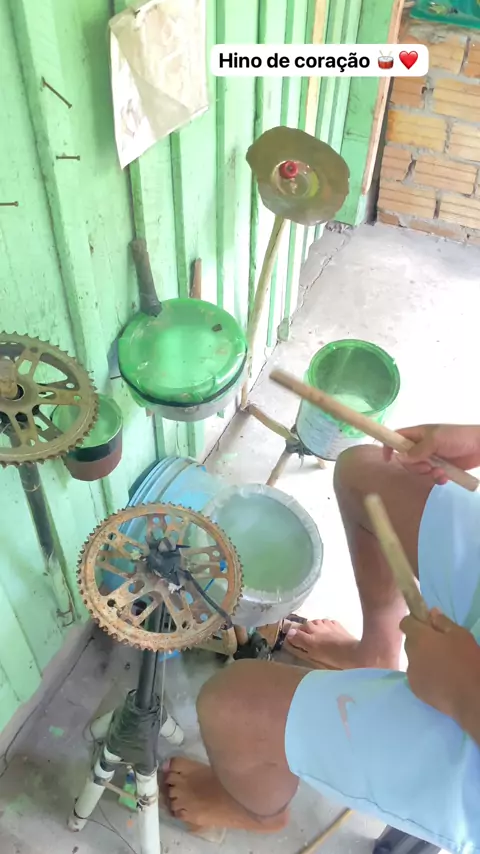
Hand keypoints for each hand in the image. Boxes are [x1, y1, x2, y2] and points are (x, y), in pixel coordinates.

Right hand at [383, 424, 479, 483]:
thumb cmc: (457, 437)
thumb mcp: (435, 440)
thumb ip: (417, 449)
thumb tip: (401, 458)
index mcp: (419, 434)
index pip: (397, 438)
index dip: (389, 446)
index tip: (387, 459)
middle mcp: (422, 446)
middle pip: (406, 459)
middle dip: (414, 466)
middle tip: (426, 466)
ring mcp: (432, 458)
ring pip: (418, 470)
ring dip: (427, 473)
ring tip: (440, 471)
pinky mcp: (441, 468)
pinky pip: (431, 477)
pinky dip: (437, 478)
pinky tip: (445, 477)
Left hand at [401, 609, 479, 726]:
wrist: (470, 697)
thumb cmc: (467, 661)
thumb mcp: (461, 635)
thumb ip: (443, 622)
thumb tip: (431, 612)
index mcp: (419, 638)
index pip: (405, 622)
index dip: (415, 621)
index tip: (427, 625)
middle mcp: (410, 654)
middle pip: (410, 641)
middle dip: (421, 640)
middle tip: (439, 646)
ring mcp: (411, 673)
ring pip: (413, 659)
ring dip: (422, 658)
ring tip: (442, 664)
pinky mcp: (416, 689)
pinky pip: (417, 675)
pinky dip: (425, 674)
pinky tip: (440, 679)